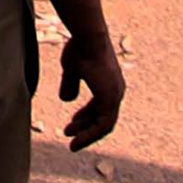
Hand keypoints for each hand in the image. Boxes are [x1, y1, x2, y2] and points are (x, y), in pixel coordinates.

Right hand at [59, 30, 126, 149]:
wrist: (87, 38)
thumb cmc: (80, 48)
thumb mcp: (72, 69)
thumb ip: (70, 84)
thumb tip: (66, 99)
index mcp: (109, 84)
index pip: (100, 108)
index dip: (86, 118)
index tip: (72, 124)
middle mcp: (116, 91)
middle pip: (103, 118)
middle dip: (86, 128)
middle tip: (70, 135)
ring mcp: (114, 95)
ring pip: (104, 125)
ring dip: (87, 135)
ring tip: (73, 144)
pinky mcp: (110, 99)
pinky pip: (103, 124)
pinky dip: (90, 134)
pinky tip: (77, 138)